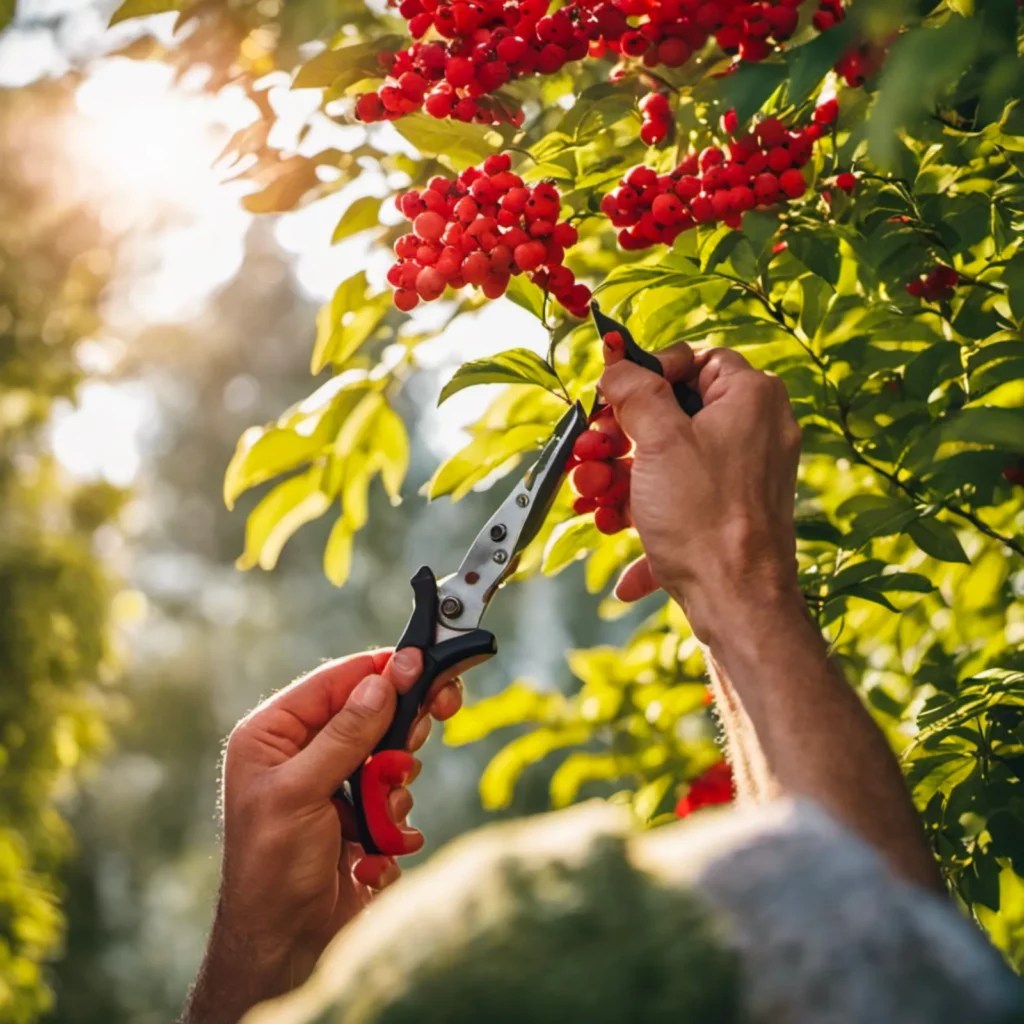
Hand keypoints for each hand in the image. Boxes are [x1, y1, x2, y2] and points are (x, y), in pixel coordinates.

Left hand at [185, 648, 461, 1022]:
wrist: (287, 948)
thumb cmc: (271, 870)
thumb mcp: (299, 792)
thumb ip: (344, 735)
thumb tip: (382, 681)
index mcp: (274, 734)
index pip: (336, 681)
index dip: (380, 670)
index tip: (423, 662)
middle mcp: (305, 752)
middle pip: (372, 711)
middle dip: (400, 727)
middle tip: (434, 719)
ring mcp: (335, 784)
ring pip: (391, 756)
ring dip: (394, 790)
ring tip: (378, 822)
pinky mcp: (361, 816)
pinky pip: (397, 799)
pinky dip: (395, 825)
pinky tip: (374, 853)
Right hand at [598, 342, 802, 641]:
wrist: (737, 603)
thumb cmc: (705, 518)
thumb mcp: (659, 440)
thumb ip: (636, 391)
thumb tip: (618, 364)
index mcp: (751, 398)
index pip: (696, 360)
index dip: (649, 373)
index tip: (613, 396)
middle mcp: (757, 430)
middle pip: (675, 414)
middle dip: (622, 438)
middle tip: (594, 451)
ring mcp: (745, 475)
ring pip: (671, 461)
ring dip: (624, 481)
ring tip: (596, 500)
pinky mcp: (733, 512)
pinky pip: (682, 500)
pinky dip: (648, 514)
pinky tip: (620, 533)